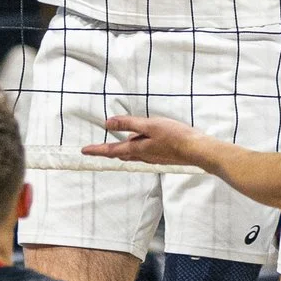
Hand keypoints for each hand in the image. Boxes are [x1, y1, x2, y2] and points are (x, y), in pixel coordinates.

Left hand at [83, 113, 205, 165]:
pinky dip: (137, 147)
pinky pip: (144, 152)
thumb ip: (129, 124)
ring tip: (116, 143)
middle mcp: (143, 156)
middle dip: (108, 151)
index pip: (111, 150)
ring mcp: (153, 157)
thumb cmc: (174, 136)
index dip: (97, 149)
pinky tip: (142, 141)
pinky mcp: (162, 156)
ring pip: (133, 153)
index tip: (83, 151)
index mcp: (137, 149)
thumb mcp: (149, 125)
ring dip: (123, 149)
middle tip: (96, 148)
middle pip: (121, 153)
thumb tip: (108, 123)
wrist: (197, 150)